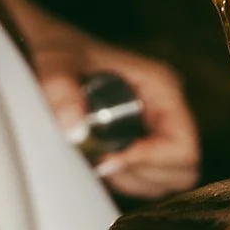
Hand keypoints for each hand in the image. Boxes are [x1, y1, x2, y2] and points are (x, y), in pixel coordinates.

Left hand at [0, 0, 202, 199]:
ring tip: (97, 159)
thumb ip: (60, 86)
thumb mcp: (55, 59)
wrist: (46, 47)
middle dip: (143, 173)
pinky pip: (147, 182)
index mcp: (162, 87)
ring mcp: (157, 130)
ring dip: (131, 180)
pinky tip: (98, 162)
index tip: (110, 157)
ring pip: (167, 181)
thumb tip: (73, 128)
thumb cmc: (57, 47)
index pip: (184, 147)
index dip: (151, 161)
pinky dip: (124, 181)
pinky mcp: (142, 145)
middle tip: (103, 161)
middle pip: (183, 170)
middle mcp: (167, 111)